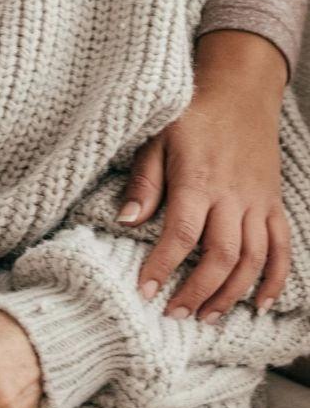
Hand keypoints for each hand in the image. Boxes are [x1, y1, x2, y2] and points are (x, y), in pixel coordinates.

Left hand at [119, 30, 290, 320]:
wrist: (239, 90)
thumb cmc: (191, 115)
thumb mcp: (157, 139)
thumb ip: (144, 182)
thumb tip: (125, 222)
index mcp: (198, 179)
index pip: (181, 233)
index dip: (163, 267)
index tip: (145, 292)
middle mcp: (232, 195)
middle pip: (221, 255)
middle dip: (198, 291)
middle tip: (176, 314)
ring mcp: (258, 202)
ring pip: (252, 259)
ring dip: (230, 294)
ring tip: (206, 316)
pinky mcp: (273, 204)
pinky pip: (281, 248)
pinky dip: (274, 279)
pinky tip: (258, 304)